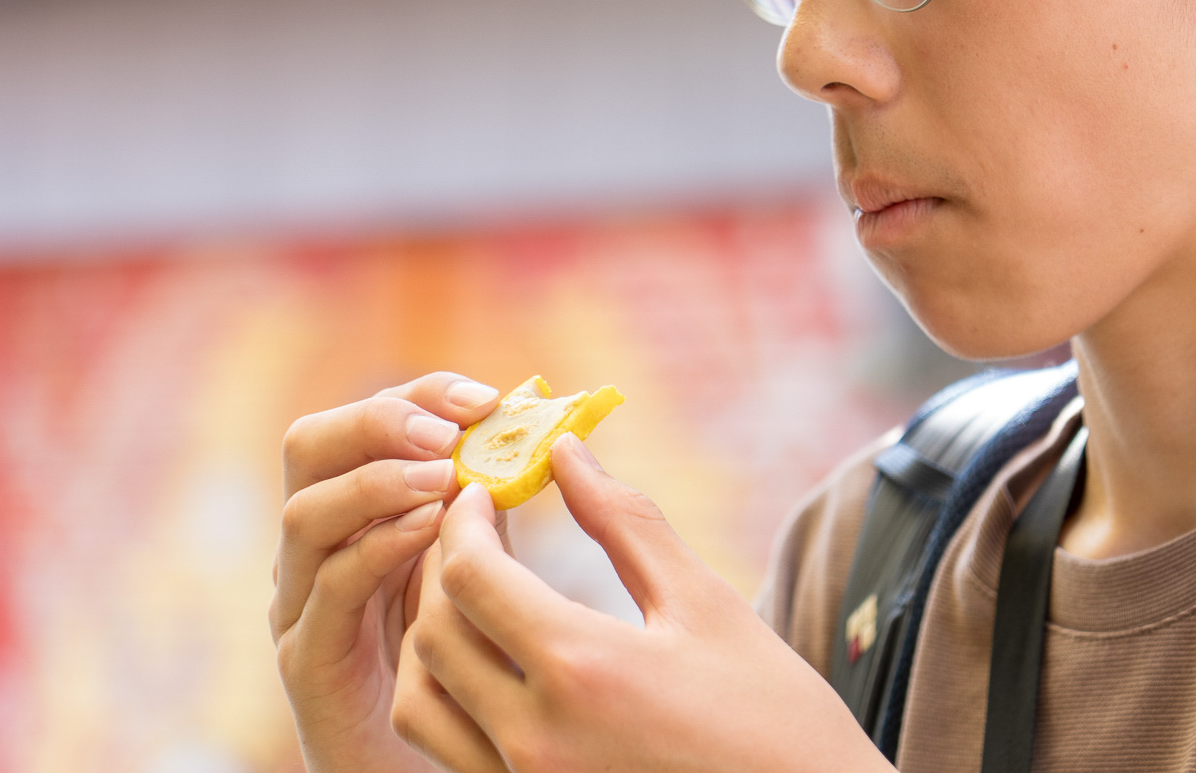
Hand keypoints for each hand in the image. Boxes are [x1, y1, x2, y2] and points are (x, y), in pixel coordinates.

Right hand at [272, 372, 503, 772]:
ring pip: (305, 514)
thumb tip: (538, 436)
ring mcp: (302, 603)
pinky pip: (327, 591)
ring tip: (443, 474)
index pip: (365, 421)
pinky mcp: (309, 661)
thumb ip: (485, 509)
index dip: (421, 396)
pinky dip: (375, 550)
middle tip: (450, 428)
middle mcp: (317, 547)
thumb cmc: (462, 665)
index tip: (487, 397)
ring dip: (377, 481)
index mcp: (357, 512)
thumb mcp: (475, 567)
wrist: (443, 759)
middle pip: (310, 446)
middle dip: (380, 421)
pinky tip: (428, 531)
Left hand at [393, 435, 891, 772]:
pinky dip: (450, 697)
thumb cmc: (773, 715)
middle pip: (434, 634)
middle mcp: (536, 739)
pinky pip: (451, 753)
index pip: (471, 577)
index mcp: (583, 669)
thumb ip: (626, 523)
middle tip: (476, 528)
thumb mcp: (705, 604)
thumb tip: (568, 453)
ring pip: (422, 704)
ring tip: (477, 594)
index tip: (484, 490)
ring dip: (433, 638)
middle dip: (442, 566)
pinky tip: (494, 660)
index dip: (463, 520)